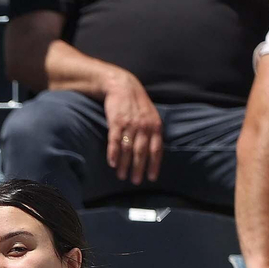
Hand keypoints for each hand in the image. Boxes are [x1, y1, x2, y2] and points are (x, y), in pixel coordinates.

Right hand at [102, 71, 162, 185]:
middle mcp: (144, 127)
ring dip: (125, 165)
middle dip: (139, 168)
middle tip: (135, 181)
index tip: (151, 178)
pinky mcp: (116, 122)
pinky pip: (115, 141)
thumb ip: (153, 131)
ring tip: (121, 176)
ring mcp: (130, 125)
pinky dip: (113, 153)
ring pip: (128, 149)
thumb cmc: (136, 103)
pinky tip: (112, 163)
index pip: (157, 150)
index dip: (154, 165)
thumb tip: (153, 150)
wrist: (123, 86)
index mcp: (155, 126)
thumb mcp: (151, 115)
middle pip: (142, 152)